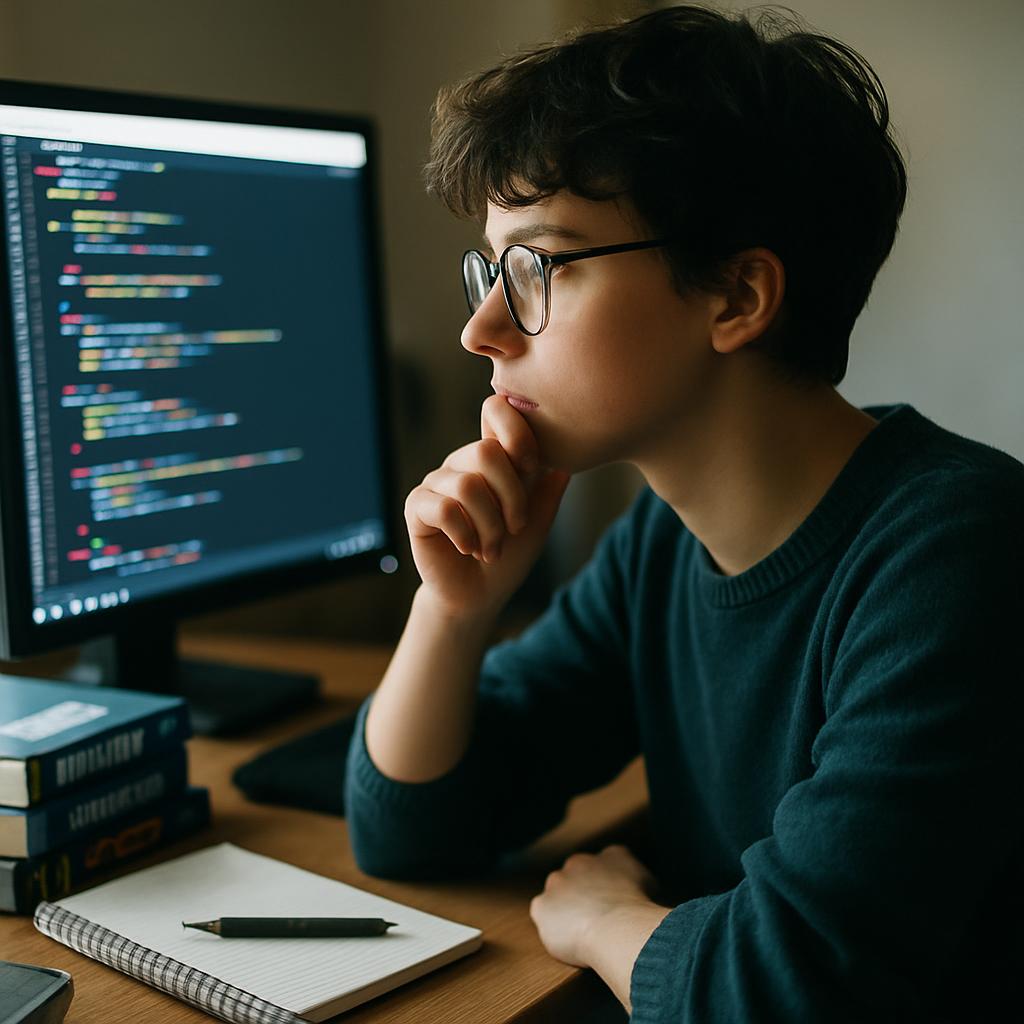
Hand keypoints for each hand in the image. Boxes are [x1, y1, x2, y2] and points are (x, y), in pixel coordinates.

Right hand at [405, 394, 570, 618]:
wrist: (479, 596)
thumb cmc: (509, 555)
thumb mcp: (539, 521)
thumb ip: (548, 487)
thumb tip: (567, 456)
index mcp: (493, 457)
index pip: (495, 411)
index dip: (518, 434)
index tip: (531, 469)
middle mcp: (462, 463)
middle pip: (486, 452)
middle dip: (511, 498)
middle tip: (515, 528)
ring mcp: (436, 483)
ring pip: (468, 486)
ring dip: (490, 527)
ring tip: (492, 549)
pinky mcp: (416, 507)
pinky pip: (445, 509)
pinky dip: (466, 535)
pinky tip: (469, 549)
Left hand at [529, 844, 664, 968]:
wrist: (617, 927)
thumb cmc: (639, 912)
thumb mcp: (651, 885)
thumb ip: (638, 879)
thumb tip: (638, 888)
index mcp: (612, 856)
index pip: (609, 866)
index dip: (610, 888)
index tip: (613, 906)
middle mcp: (580, 862)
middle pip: (579, 878)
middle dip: (584, 897)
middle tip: (597, 922)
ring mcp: (557, 882)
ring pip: (558, 897)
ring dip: (566, 911)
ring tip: (583, 934)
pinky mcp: (542, 906)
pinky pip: (544, 916)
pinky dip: (553, 928)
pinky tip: (568, 939)